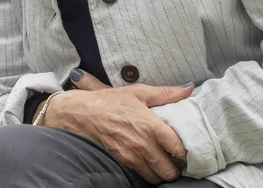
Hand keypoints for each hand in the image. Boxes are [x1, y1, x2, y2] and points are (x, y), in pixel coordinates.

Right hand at [42, 70, 193, 183]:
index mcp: (152, 126)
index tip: (185, 148)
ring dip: (160, 172)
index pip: (182, 149)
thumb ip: (165, 93)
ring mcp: (132, 157)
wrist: (75, 113)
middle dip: (174, 166)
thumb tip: (189, 88)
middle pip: (171, 170)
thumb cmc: (106, 102)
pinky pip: (141, 176)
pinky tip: (143, 162)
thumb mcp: (135, 92)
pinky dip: (145, 172)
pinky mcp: (121, 164)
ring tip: (158, 161)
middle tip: (172, 158)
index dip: (187, 151)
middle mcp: (144, 145)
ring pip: (157, 177)